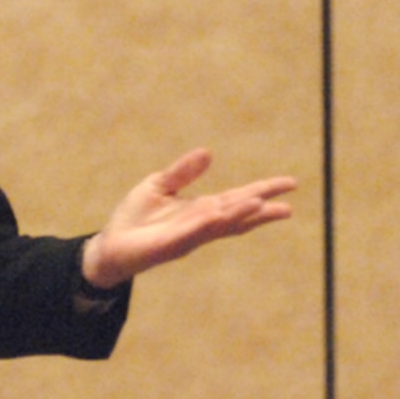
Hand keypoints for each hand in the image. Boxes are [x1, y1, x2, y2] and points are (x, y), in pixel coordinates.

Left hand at [79, 148, 294, 288]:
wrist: (110, 244)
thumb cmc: (135, 218)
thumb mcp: (159, 185)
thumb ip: (183, 172)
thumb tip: (208, 153)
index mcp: (202, 210)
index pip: (239, 198)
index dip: (264, 190)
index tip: (289, 184)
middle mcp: (201, 225)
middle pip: (239, 215)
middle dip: (263, 210)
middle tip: (289, 206)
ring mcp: (188, 237)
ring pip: (220, 226)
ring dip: (241, 216)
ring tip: (263, 205)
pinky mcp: (169, 246)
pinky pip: (191, 233)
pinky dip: (207, 224)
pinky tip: (220, 215)